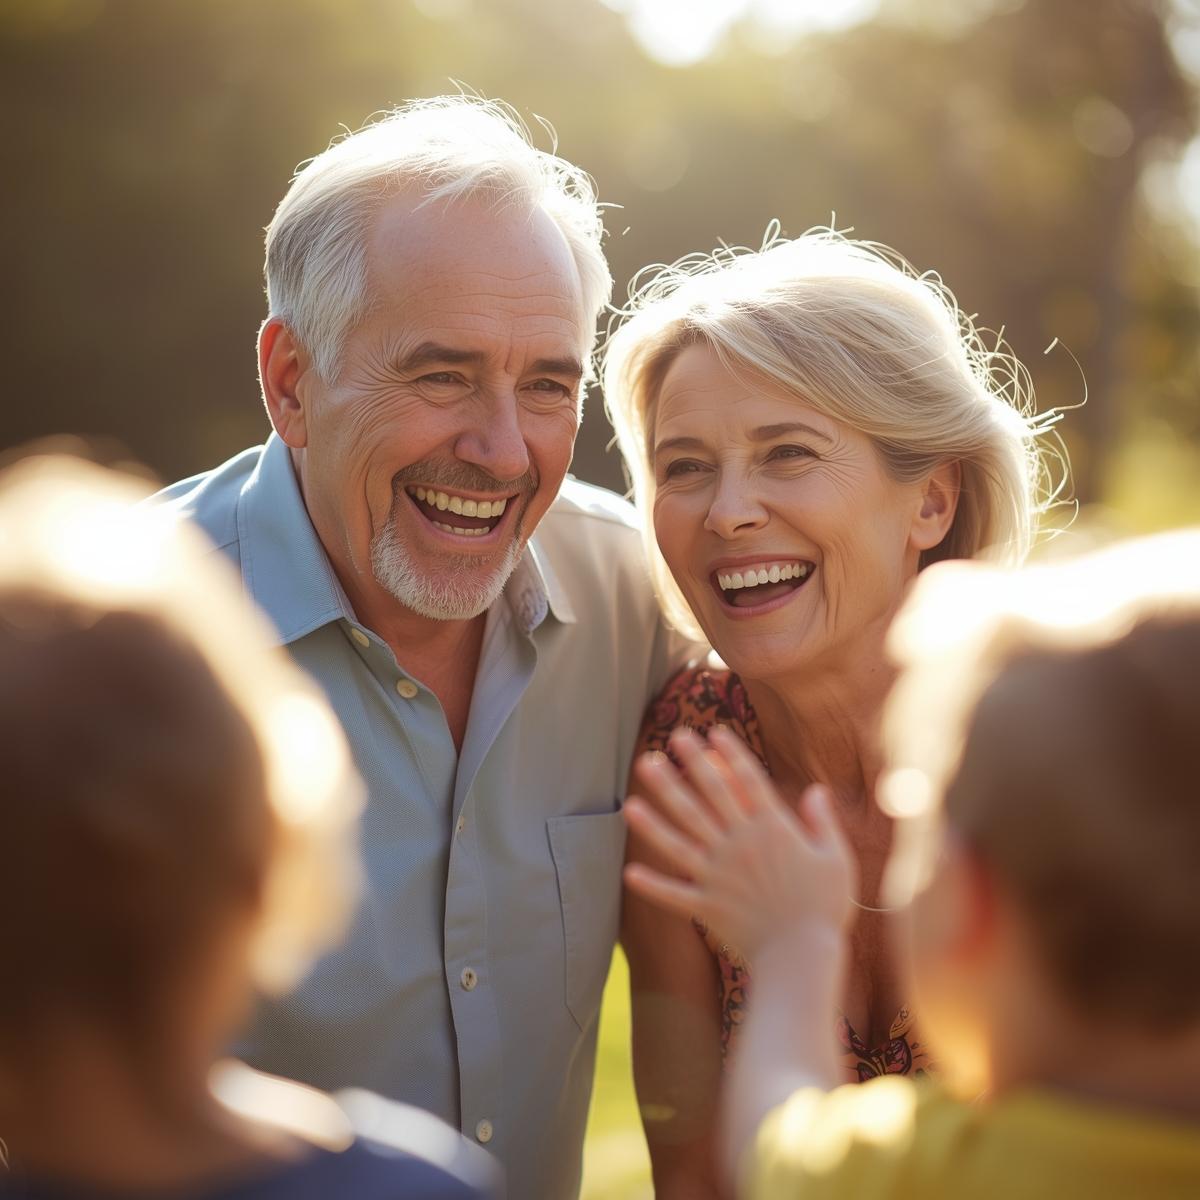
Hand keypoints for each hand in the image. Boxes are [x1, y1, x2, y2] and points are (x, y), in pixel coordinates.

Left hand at [623, 727, 856, 962]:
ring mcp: (718, 875)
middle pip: (708, 797)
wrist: (803, 957)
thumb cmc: (825, 909)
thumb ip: (822, 823)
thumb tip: (816, 790)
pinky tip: (628, 871)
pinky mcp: (706, 906)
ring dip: (655, 816)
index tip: (713, 731)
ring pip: (680, 838)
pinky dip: (651, 885)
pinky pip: (673, 893)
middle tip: (671, 738)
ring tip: (634, 793)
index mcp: (772, 830)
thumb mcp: (836, 859)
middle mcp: (740, 846)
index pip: (747, 781)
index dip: (729, 754)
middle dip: (688, 765)